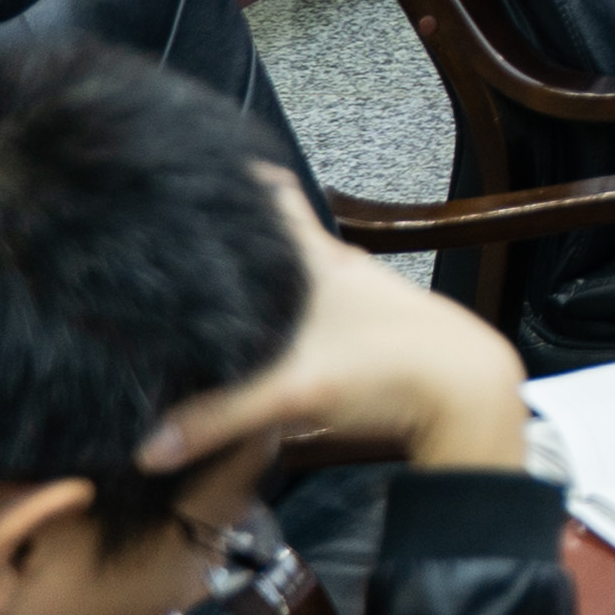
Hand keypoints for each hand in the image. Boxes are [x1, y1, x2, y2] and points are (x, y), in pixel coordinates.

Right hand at [142, 178, 529, 473]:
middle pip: (278, 237)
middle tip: (180, 238)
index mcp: (317, 260)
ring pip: (295, 277)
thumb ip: (218, 417)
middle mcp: (335, 269)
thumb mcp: (296, 389)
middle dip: (234, 237)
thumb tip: (146, 447)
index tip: (194, 167)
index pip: (274, 198)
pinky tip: (262, 343)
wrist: (467, 392)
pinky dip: (282, 321)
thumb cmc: (394, 367)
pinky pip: (311, 315)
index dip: (238, 177)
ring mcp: (354, 299)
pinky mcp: (366, 332)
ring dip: (261, 282)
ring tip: (208, 289)